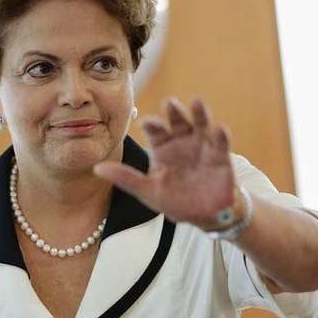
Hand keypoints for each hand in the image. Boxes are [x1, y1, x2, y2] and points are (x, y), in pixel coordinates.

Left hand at [93, 98, 237, 227]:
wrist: (205, 215)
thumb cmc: (175, 201)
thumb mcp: (148, 191)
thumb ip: (125, 178)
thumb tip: (97, 169)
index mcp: (162, 148)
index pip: (155, 130)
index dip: (152, 125)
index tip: (147, 122)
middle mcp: (182, 141)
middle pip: (177, 121)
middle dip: (174, 111)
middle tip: (170, 103)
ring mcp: (202, 146)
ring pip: (200, 124)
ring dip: (199, 113)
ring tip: (197, 103)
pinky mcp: (221, 155)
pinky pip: (221, 142)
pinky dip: (221, 135)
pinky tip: (219, 129)